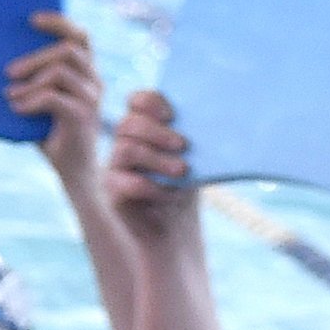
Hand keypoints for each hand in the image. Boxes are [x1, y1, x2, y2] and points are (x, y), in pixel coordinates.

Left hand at [7, 12, 104, 184]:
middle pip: (68, 49)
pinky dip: (31, 101)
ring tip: (10, 94)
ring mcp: (91, 98)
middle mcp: (93, 81)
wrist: (75, 173)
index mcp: (87, 72)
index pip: (80, 36)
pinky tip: (17, 109)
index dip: (58, 23)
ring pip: (60, 71)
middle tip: (8, 72)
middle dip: (34, 57)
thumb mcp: (42, 104)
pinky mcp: (82, 117)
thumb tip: (4, 66)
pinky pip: (53, 97)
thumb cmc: (54, 137)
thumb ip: (33, 83)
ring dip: (30, 80)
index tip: (32, 19)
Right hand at [104, 90, 194, 238]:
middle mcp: (124, 142)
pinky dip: (149, 185)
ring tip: (182, 170)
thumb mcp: (192, 153)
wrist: (175, 227)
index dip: (150, 101)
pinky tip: (168, 193)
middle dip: (157, 132)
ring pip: (125, 150)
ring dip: (156, 158)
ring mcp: (115, 167)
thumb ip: (192, 134)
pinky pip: (124, 182)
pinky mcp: (113, 192)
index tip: (172, 114)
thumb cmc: (185, 184)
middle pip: (128, 124)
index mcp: (143, 126)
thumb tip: (216, 118)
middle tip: (184, 145)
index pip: (136, 102)